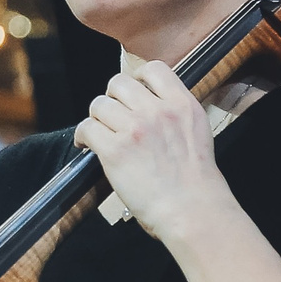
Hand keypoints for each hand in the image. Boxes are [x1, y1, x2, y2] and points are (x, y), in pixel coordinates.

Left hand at [75, 61, 235, 243]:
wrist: (193, 212)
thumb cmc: (197, 185)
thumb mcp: (197, 135)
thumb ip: (177, 116)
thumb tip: (152, 109)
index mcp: (183, 105)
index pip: (154, 69)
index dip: (137, 78)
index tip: (132, 94)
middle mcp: (158, 111)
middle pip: (119, 83)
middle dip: (112, 98)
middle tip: (113, 117)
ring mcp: (136, 129)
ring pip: (99, 104)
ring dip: (97, 119)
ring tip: (100, 134)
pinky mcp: (115, 150)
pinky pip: (87, 128)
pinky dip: (83, 137)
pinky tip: (87, 146)